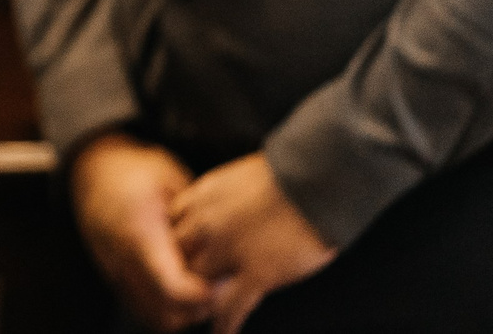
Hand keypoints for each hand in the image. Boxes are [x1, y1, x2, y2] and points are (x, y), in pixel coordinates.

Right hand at [69, 133, 214, 330]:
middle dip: (200, 309)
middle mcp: (122, 261)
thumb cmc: (139, 172)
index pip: (171, 285)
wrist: (93, 173)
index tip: (227, 284)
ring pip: (156, 319)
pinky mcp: (115, 281)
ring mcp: (115, 274)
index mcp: (138, 231)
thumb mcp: (171, 180)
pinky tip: (188, 291)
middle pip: (166, 313)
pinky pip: (145, 313)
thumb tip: (229, 247)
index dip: (202, 295)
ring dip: (186, 314)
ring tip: (208, 289)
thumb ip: (195, 217)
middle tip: (225, 288)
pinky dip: (170, 312)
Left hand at [171, 154, 332, 333]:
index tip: (183, 258)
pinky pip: (231, 307)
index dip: (177, 245)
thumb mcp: (244, 176)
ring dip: (198, 302)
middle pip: (177, 257)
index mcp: (204, 195)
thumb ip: (228, 198)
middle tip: (185, 293)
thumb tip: (234, 212)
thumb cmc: (294, 173)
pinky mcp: (257, 272)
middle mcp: (207, 223)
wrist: (320, 179)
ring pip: (197, 284)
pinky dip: (225, 325)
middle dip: (180, 275)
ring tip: (198, 316)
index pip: (172, 225)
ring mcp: (228, 249)